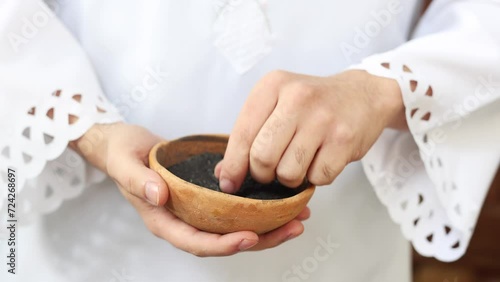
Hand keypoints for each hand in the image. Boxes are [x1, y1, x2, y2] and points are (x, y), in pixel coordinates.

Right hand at [70, 122, 308, 255]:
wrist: (125, 144)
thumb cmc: (122, 154)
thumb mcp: (124, 163)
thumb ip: (138, 181)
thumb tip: (160, 195)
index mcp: (163, 220)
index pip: (196, 242)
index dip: (223, 245)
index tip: (249, 236)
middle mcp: (184, 220)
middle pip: (225, 241)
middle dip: (261, 239)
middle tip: (293, 228)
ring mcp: (198, 210)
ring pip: (235, 227)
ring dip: (268, 226)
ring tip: (298, 217)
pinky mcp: (208, 197)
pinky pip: (235, 209)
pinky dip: (259, 207)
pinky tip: (282, 200)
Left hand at [218, 70, 405, 191]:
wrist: (363, 95)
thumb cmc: (311, 104)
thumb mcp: (277, 105)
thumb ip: (250, 136)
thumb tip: (225, 175)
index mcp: (272, 85)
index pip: (242, 134)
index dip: (232, 166)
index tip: (229, 183)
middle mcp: (297, 97)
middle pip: (262, 158)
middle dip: (262, 174)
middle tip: (271, 170)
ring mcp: (323, 118)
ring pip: (288, 173)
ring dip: (290, 178)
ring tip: (298, 162)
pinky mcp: (344, 139)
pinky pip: (317, 178)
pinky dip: (315, 178)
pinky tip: (320, 159)